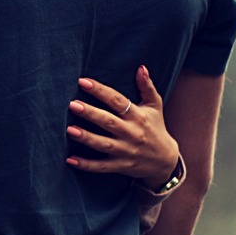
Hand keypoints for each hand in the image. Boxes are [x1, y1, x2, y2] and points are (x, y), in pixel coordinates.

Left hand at [66, 66, 178, 188]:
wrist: (166, 161)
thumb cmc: (156, 128)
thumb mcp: (155, 106)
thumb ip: (147, 87)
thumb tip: (141, 67)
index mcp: (138, 116)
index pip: (118, 101)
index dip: (101, 91)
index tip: (83, 82)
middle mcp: (132, 133)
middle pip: (109, 122)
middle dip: (90, 113)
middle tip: (72, 104)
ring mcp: (126, 151)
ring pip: (104, 144)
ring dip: (87, 137)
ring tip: (69, 129)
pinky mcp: (121, 166)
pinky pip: (102, 167)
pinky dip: (86, 165)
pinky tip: (70, 160)